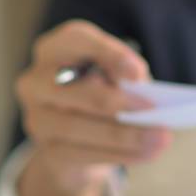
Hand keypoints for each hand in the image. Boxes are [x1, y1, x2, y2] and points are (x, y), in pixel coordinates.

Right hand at [14, 20, 171, 195]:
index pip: (75, 40)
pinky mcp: (46, 151)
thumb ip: (125, 77)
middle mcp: (36, 80)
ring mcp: (37, 118)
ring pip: (76, 127)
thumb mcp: (116, 77)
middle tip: (153, 111)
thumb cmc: (103, 95)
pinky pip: (82, 154)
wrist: (78, 141)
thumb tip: (141, 95)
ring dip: (123, 135)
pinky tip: (146, 153)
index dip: (107, 54)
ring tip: (159, 138)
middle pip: (75, 89)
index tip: (136, 73)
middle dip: (117, 102)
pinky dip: (119, 154)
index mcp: (56, 49)